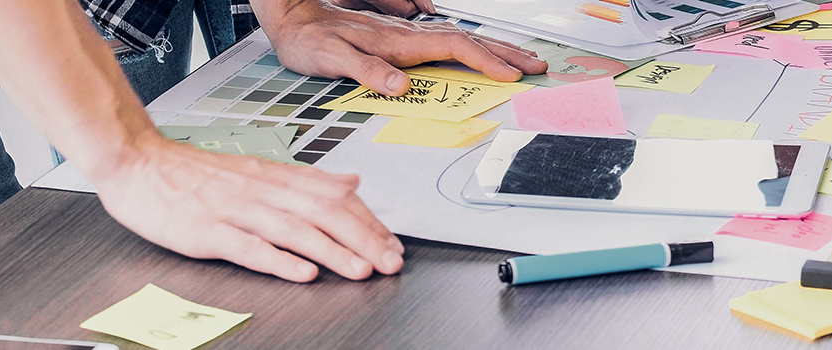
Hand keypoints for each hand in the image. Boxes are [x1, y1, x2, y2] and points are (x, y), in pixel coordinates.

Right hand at [90, 135, 405, 281]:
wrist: (136, 162)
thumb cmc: (194, 173)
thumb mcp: (258, 168)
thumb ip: (306, 180)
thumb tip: (352, 183)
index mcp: (275, 177)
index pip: (333, 197)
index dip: (367, 221)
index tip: (391, 243)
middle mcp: (261, 191)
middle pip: (322, 213)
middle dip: (362, 239)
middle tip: (390, 261)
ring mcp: (234, 211)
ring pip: (293, 230)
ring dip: (332, 252)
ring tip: (361, 269)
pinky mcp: (207, 231)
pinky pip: (248, 247)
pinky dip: (278, 260)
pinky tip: (302, 272)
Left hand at [254, 0, 547, 95]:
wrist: (293, 14)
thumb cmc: (308, 40)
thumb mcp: (330, 58)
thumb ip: (365, 70)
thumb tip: (399, 85)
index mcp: (398, 40)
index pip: (453, 47)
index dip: (484, 61)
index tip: (511, 75)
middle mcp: (408, 33)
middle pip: (468, 40)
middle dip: (505, 53)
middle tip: (537, 66)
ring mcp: (408, 34)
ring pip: (462, 39)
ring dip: (495, 50)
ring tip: (523, 60)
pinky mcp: (402, 37)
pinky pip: (449, 41)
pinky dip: (474, 48)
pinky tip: (482, 51)